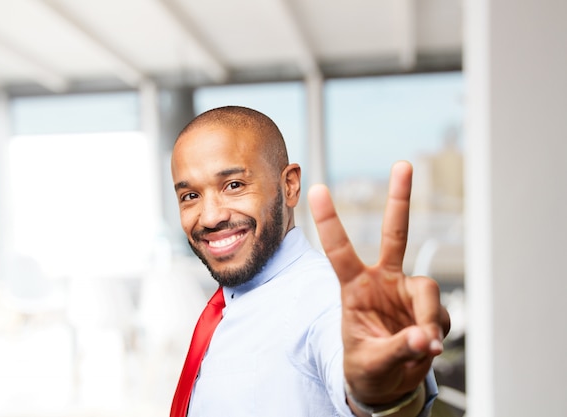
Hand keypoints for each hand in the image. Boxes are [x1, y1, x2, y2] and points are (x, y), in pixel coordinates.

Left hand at [308, 161, 449, 405]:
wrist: (385, 384)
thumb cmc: (366, 367)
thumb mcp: (371, 362)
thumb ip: (397, 349)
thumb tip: (424, 338)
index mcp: (354, 288)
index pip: (339, 250)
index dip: (329, 220)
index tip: (316, 188)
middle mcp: (382, 281)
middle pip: (395, 234)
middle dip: (400, 200)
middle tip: (403, 165)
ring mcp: (407, 292)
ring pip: (427, 288)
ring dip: (428, 317)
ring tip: (422, 345)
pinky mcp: (428, 308)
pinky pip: (439, 315)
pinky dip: (435, 333)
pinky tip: (425, 347)